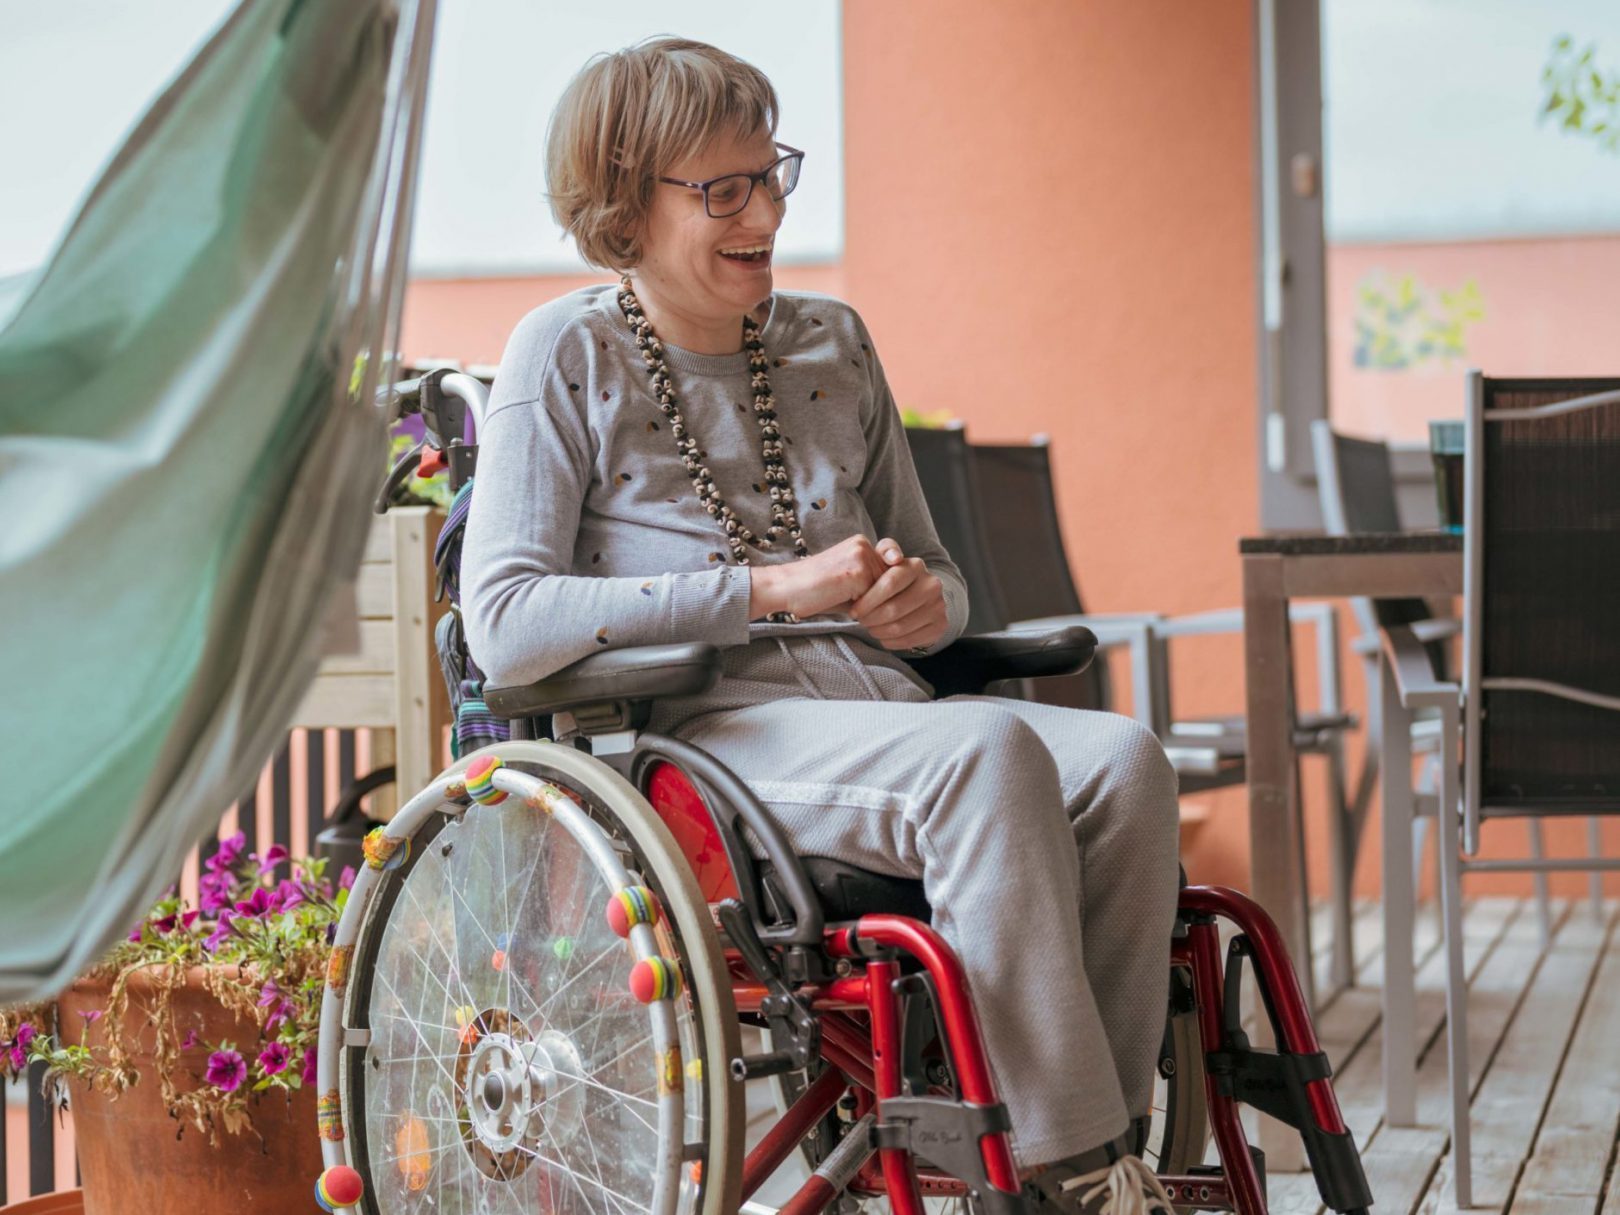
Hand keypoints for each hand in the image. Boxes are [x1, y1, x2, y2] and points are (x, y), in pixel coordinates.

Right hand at [748, 534, 889, 620]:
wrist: (786, 588)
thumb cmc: (815, 591)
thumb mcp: (850, 584)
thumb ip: (873, 584)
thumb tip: (902, 599)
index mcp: (862, 544)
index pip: (892, 572)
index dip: (885, 591)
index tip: (865, 597)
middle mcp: (864, 545)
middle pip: (893, 583)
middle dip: (879, 600)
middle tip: (852, 603)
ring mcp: (861, 557)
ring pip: (887, 593)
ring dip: (872, 606)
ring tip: (847, 603)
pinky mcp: (858, 571)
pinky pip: (876, 600)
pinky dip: (864, 610)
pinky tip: (844, 605)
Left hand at [848, 538, 948, 651]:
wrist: (919, 596)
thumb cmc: (892, 579)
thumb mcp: (886, 559)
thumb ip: (886, 550)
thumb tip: (895, 558)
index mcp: (916, 566)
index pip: (889, 584)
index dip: (868, 601)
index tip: (854, 610)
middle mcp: (932, 585)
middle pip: (894, 609)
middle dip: (871, 618)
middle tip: (861, 621)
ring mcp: (939, 606)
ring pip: (900, 627)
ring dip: (879, 631)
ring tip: (871, 628)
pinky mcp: (941, 625)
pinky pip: (910, 640)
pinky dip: (891, 642)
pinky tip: (883, 636)